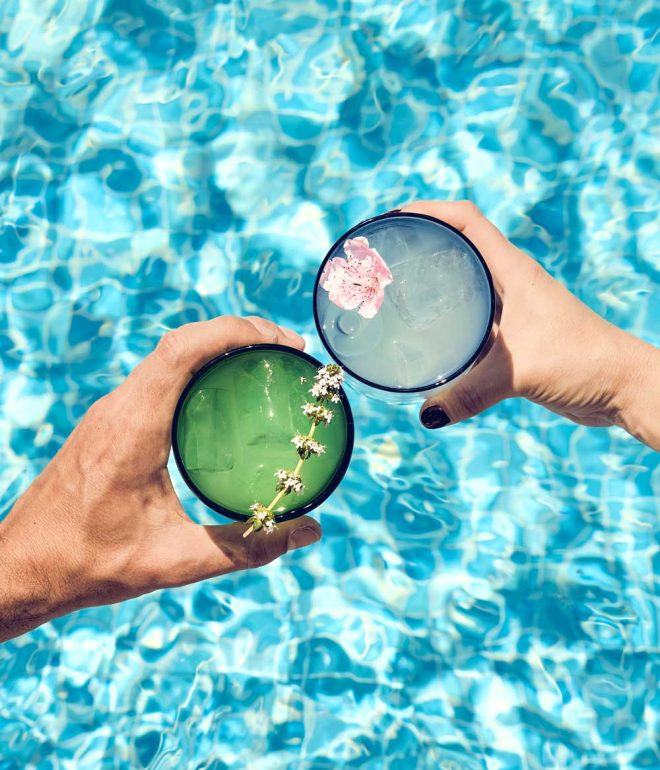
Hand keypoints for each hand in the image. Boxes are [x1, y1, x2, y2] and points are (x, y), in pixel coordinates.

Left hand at [0, 317, 321, 642]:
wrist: (22, 566)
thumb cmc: (90, 563)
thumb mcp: (176, 561)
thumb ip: (247, 547)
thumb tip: (308, 531)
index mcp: (133, 428)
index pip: (183, 350)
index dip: (235, 331)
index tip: (281, 341)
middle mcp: (118, 408)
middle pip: (179, 342)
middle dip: (236, 332)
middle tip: (285, 349)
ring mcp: (109, 412)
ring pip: (165, 355)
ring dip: (213, 346)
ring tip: (261, 364)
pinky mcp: (107, 423)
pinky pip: (155, 377)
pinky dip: (194, 368)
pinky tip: (219, 398)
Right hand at [402, 201, 659, 449]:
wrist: (620, 385)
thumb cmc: (581, 361)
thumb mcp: (519, 373)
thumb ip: (469, 394)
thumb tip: (425, 415)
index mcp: (512, 271)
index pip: (465, 220)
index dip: (428, 210)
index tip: (393, 219)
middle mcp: (510, 281)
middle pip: (458, 245)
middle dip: (421, 243)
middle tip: (382, 259)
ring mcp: (512, 307)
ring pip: (464, 282)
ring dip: (432, 282)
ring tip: (393, 292)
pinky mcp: (514, 334)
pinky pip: (472, 318)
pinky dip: (446, 320)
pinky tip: (426, 338)